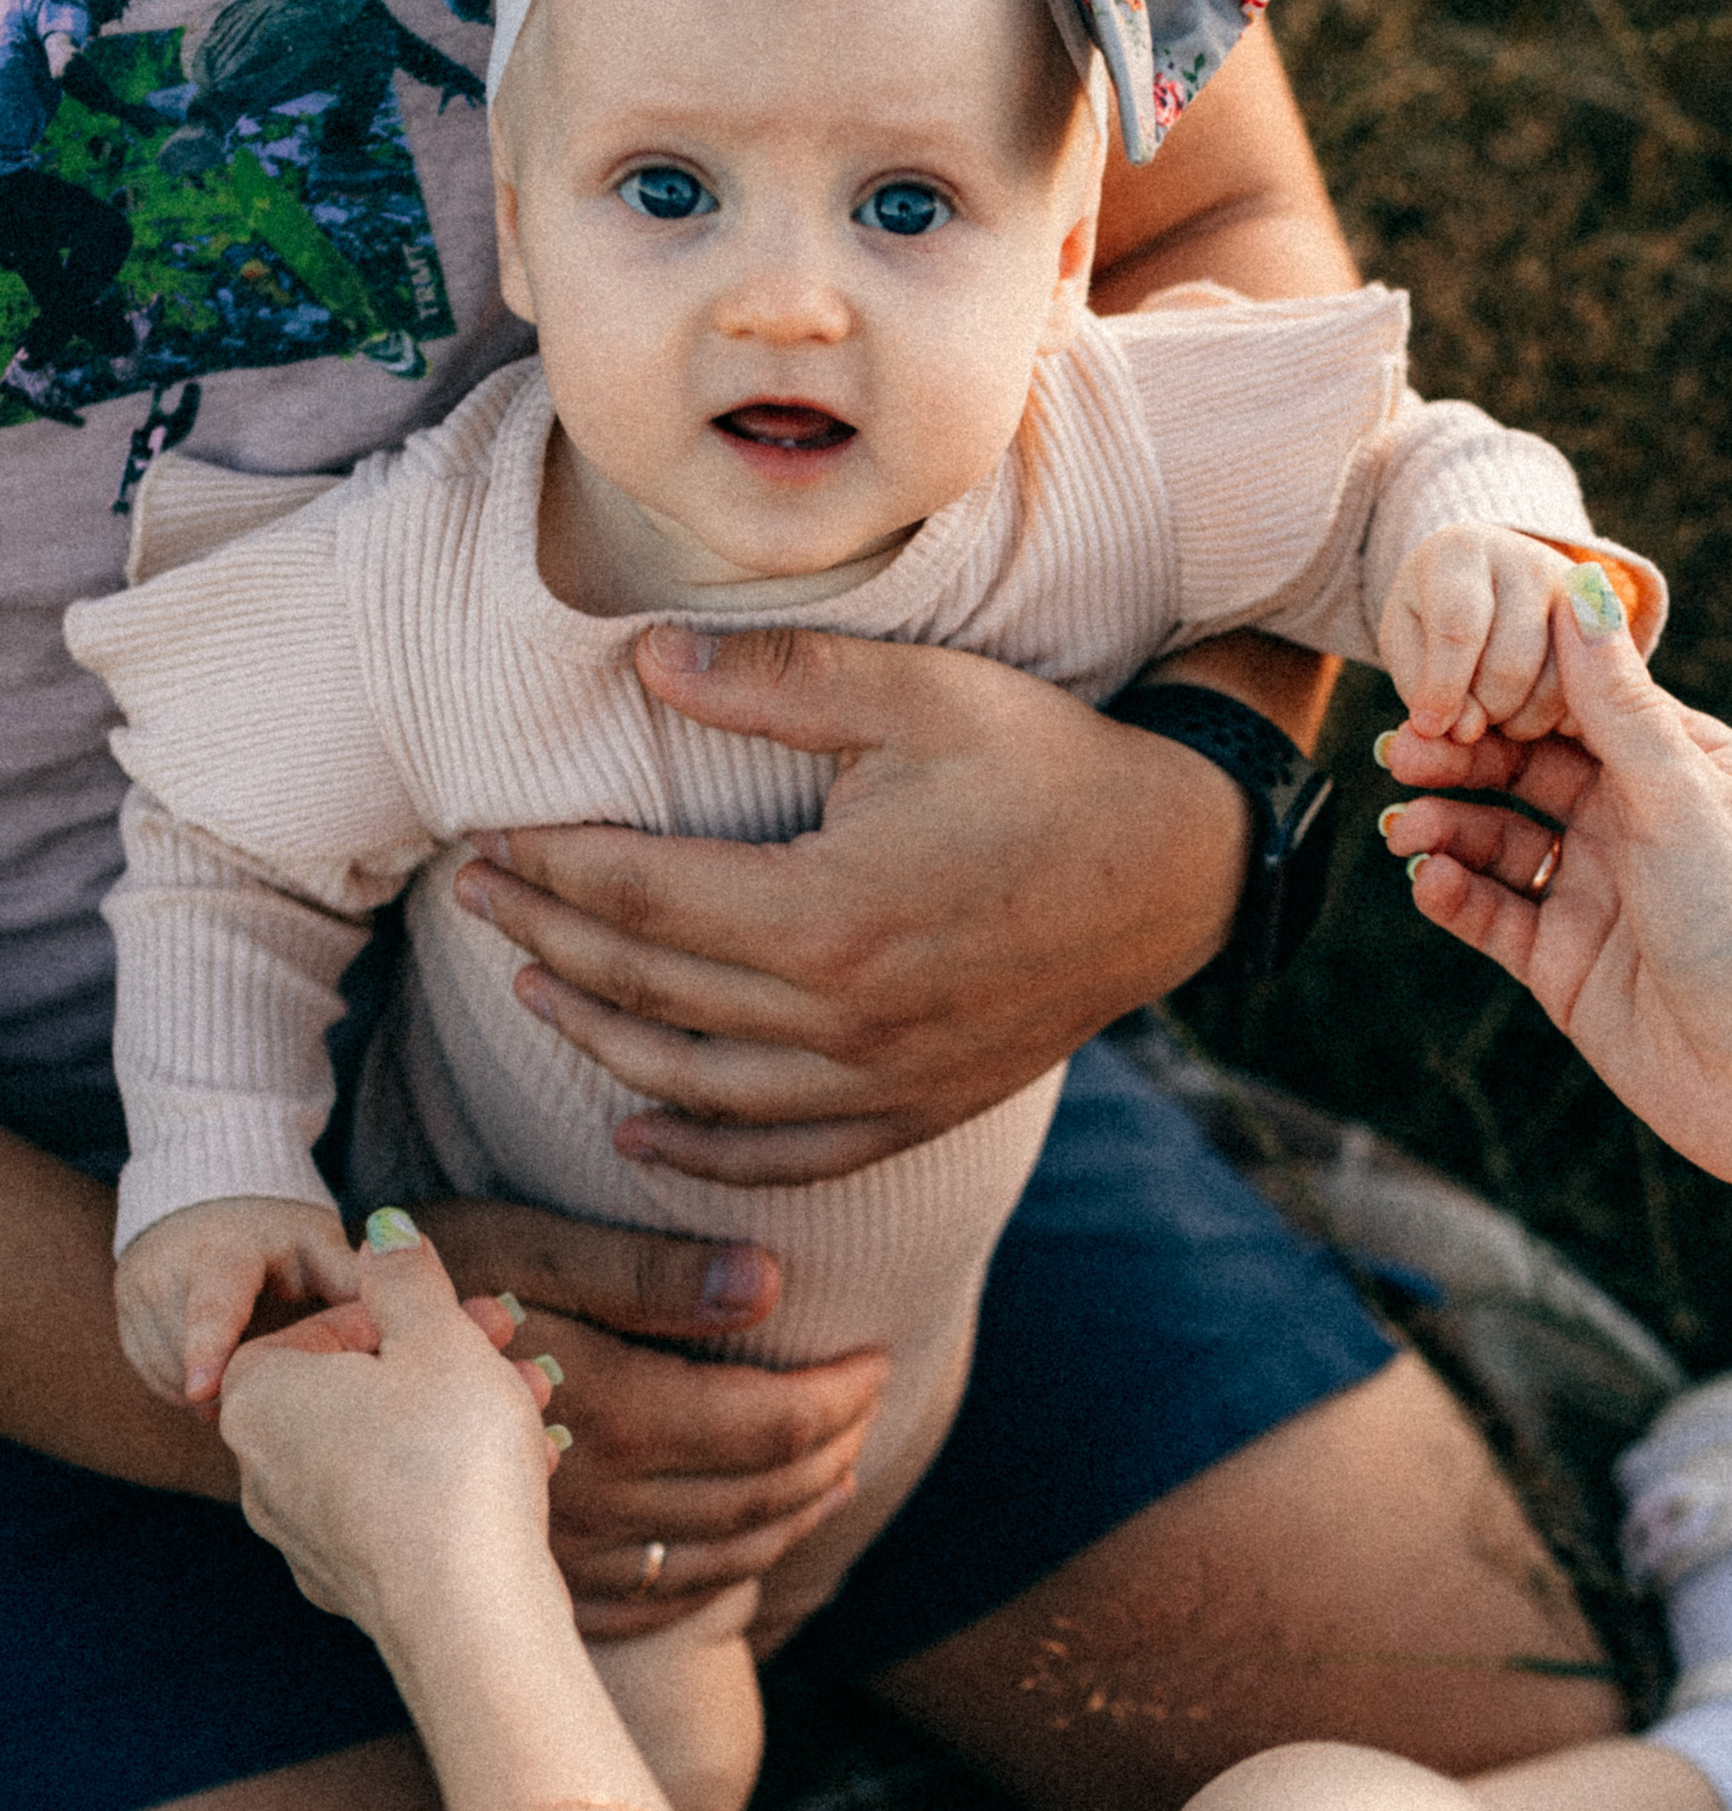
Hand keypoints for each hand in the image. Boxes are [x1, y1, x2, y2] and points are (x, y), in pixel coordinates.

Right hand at [114, 1194, 359, 1410]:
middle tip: (275, 1407)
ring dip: (204, 1395)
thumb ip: (350, 1280)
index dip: (208, 1349)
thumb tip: (397, 1322)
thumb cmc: (277, 1225)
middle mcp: (167, 1269)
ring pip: (164, 1369)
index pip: (211, 1306)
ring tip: (252, 1397)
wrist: (209, 1190)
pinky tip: (219, 1391)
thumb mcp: (316, 1243)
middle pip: (185, 1351)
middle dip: (226, 1387)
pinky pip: (150, 1371)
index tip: (203, 1391)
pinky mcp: (123, 1310)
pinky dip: (181, 1388)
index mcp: (222, 1254)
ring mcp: (138, 1290)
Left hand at [219, 1239, 562, 1650]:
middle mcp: (261, 1469)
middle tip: (515, 1347)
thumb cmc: (447, 1462)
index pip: (324, 1324)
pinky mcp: (351, 1583)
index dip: (409, 1309)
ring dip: (459, 1418)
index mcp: (260, 1396)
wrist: (469, 1614)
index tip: (473, 1312)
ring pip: (385, 1449)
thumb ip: (407, 1278)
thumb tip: (384, 1232)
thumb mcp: (438, 1338)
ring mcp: (303, 1535)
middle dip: (445, 1361)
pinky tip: (521, 1473)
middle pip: (359, 1387)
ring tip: (538, 1407)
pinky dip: (450, 1482)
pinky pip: (398, 1509)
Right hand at [413, 1200, 884, 1639]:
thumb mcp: (528, 1245)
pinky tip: (750, 1546)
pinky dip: (721, 1577)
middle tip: (872, 1409)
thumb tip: (768, 1284)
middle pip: (755, 1494)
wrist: (298, 1361)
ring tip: (837, 1473)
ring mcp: (562, 1549)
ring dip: (793, 1516)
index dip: (838, 1396)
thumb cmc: (427, 1278)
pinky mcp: (535, 1577)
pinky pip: (654, 1605)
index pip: (768, 1424)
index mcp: (605, 1407)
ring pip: (716, 1555)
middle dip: (831, 1452)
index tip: (878, 1358)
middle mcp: (591, 1494)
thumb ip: (649, 1270)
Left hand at [446, 632, 1256, 1183]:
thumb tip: (643, 654)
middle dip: (545, 939)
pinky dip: (702, 1153)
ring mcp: (880, 1080)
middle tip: (475, 898)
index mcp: (825, 913)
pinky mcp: (917, 1110)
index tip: (486, 840)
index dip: (546, 867)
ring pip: (693, 1084)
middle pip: (645, 986)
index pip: (637, 894)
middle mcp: (841, 1019)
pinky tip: (639, 1131)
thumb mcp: (918, 693)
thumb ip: (776, 681)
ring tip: (535, 988)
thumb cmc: (1047, 766)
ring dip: (598, 1039)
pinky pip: (785, 1156)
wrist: (1178, 870)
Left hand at [1376, 527, 1594, 746]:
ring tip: (1497, 707)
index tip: (1432, 726)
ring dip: (1520, 721)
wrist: (1485, 593)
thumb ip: (1424, 691)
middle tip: (1470, 714)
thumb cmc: (1434, 625)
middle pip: (1510, 665)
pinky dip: (1556, 721)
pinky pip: (1587, 694)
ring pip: (1554, 684)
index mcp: (1462, 552)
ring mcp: (1574, 592)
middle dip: (1485, 709)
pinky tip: (1532, 707)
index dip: (1444, 687)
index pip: (1457, 629)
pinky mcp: (1606, 624)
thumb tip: (1468, 729)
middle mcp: (1527, 560)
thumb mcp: (1410, 650)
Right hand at [1377, 603, 1731, 1197]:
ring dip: (1450, 826)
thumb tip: (1583, 589)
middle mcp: (1643, 826)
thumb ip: (1618, 704)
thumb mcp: (1681, 799)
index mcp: (1688, 769)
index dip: (1512, 693)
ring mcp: (1603, 896)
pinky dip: (1456, 894)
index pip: (1583, 705)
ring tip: (1406, 827)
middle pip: (1531, 771)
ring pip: (1503, 841)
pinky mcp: (1569, 967)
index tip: (1449, 684)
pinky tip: (1429, 879)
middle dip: (1464, 759)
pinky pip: (1497, 914)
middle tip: (1401, 752)